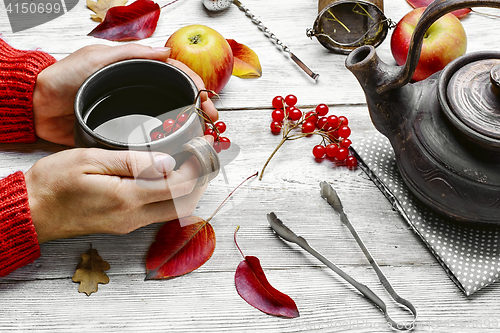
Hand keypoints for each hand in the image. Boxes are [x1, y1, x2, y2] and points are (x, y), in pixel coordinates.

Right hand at [25, 142, 212, 242]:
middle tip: (206, 155)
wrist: (31, 211)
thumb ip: (132, 162)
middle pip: (185, 203)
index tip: (204, 146)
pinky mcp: (124, 224)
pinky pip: (160, 212)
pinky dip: (174, 195)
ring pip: (175, 210)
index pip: (179, 186)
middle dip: (201, 179)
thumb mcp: (90, 160)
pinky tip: (171, 178)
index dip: (198, 166)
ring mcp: (130, 224)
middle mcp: (133, 217)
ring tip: (193, 162)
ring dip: (189, 188)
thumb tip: (168, 162)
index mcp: (127, 199)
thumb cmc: (53, 183)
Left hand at [33, 44, 217, 145]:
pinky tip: (180, 146)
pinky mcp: (125, 131)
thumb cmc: (67, 76)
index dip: (196, 85)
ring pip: (169, 116)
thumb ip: (132, 53)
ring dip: (189, 124)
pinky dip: (169, 139)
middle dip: (200, 108)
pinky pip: (151, 134)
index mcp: (137, 70)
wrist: (40, 105)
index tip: (207, 100)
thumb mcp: (99, 56)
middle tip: (212, 122)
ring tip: (203, 135)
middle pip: (179, 97)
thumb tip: (168, 51)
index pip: (176, 74)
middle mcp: (140, 90)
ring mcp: (134, 111)